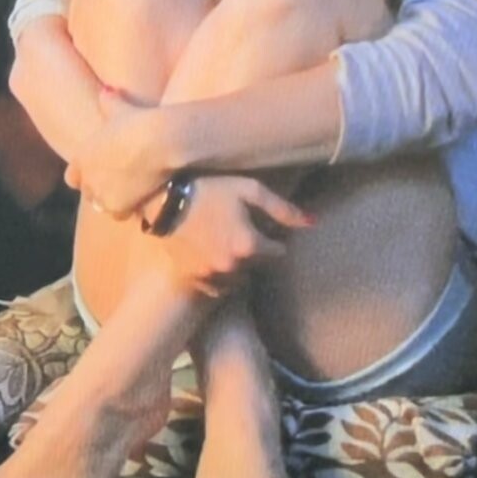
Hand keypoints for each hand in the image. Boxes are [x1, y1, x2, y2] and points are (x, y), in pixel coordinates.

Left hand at [71, 86, 173, 219]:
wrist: (158, 141)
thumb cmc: (139, 121)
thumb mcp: (121, 107)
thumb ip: (110, 101)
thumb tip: (106, 91)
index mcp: (82, 155)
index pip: (72, 177)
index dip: (84, 176)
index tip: (99, 174)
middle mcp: (87, 177)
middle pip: (88, 193)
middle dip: (100, 190)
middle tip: (120, 184)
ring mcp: (100, 194)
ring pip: (102, 206)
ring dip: (113, 202)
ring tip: (132, 195)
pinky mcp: (117, 207)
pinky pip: (119, 215)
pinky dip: (129, 210)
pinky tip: (141, 202)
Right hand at [156, 175, 313, 297]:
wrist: (163, 200)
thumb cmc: (209, 189)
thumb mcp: (249, 190)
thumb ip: (282, 209)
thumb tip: (313, 223)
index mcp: (249, 246)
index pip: (277, 252)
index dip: (271, 237)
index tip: (260, 225)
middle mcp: (232, 267)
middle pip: (257, 266)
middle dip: (253, 252)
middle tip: (239, 231)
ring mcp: (210, 277)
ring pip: (238, 280)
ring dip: (237, 266)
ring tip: (224, 243)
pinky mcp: (193, 280)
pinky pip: (216, 288)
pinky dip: (218, 276)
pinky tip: (210, 255)